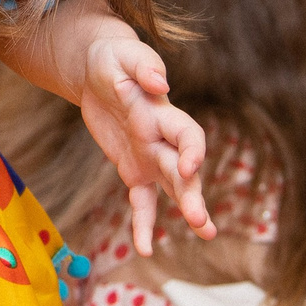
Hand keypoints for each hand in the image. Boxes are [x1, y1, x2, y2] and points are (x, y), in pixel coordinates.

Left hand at [58, 0, 210, 253]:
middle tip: (200, 221)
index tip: (190, 165)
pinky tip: (144, 250)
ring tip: (205, 233)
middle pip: (183, 169)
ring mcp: (151, 156)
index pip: (187, 134)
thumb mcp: (123, 55)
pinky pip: (142, 201)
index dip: (191, 149)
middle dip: (192, 194)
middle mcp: (163, 138)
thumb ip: (142, 67)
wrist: (100, 68)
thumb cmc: (114, 58)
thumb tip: (159, 82)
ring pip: (173, 187)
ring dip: (186, 209)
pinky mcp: (134, 169)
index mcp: (163, 112)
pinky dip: (143, 224)